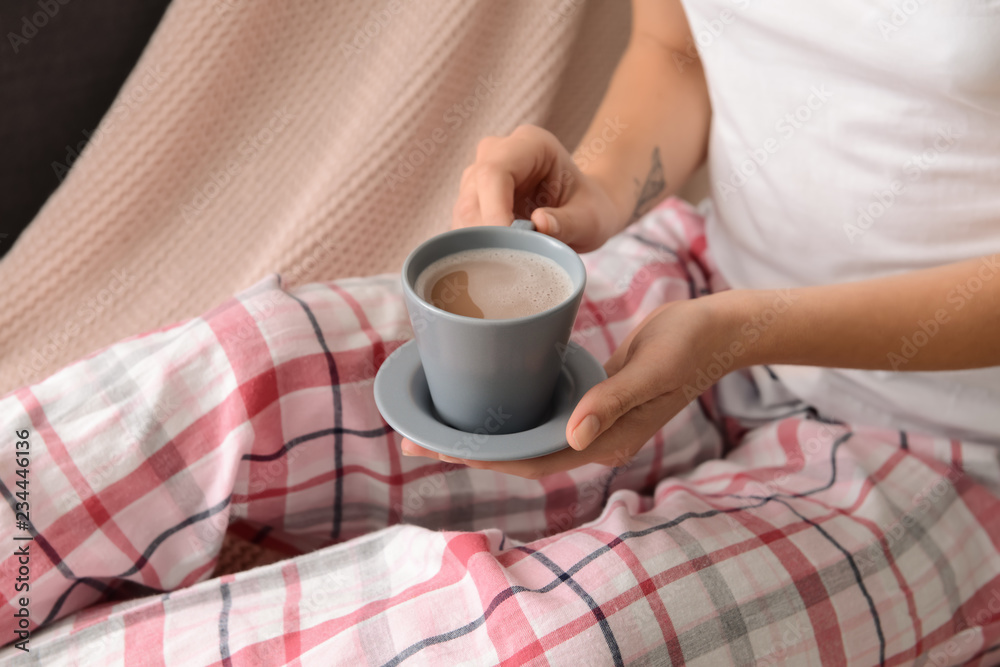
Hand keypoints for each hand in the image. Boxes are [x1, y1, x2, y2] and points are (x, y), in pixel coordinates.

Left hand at [401, 296, 733, 477]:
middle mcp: (593, 438)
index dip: (480, 457)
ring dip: (484, 430)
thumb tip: (572, 437)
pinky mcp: (591, 397)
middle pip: (519, 453)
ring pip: (526, 434)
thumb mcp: (652, 369)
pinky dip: (509, 407)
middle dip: (468, 447)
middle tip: (413, 433)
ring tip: (437, 417)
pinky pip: (540, 411)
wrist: (719, 330)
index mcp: (605, 442)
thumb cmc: (689, 345)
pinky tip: (484, 392)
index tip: (434, 446)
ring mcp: (592, 420)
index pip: (530, 460)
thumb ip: (613, 401)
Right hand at [453, 124, 623, 252]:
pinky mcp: (472, 201)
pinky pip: (463, 226)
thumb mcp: (591, 218)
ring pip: (463, 212)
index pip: (494, 172)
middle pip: (473, 194)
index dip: (494, 210)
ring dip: (479, 244)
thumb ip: (569, 222)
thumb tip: (539, 225)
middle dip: (485, 234)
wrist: (582, 209)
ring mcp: (480, 177)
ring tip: (507, 264)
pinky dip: (475, 248)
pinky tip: (496, 263)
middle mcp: (497, 153)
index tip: (507, 243)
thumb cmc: (589, 208)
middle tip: (508, 263)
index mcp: (530, 144)